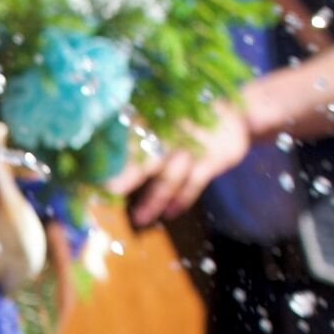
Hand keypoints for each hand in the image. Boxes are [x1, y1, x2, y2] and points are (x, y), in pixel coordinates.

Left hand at [115, 97, 253, 226]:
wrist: (240, 113)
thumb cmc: (192, 121)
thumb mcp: (169, 118)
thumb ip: (143, 133)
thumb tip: (111, 154)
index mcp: (158, 122)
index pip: (129, 138)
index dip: (112, 155)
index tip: (93, 173)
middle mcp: (172, 133)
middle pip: (146, 157)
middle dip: (126, 176)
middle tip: (108, 193)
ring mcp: (192, 148)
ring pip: (169, 177)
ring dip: (153, 200)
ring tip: (139, 219)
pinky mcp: (212, 160)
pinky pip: (194, 184)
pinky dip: (181, 200)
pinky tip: (169, 214)